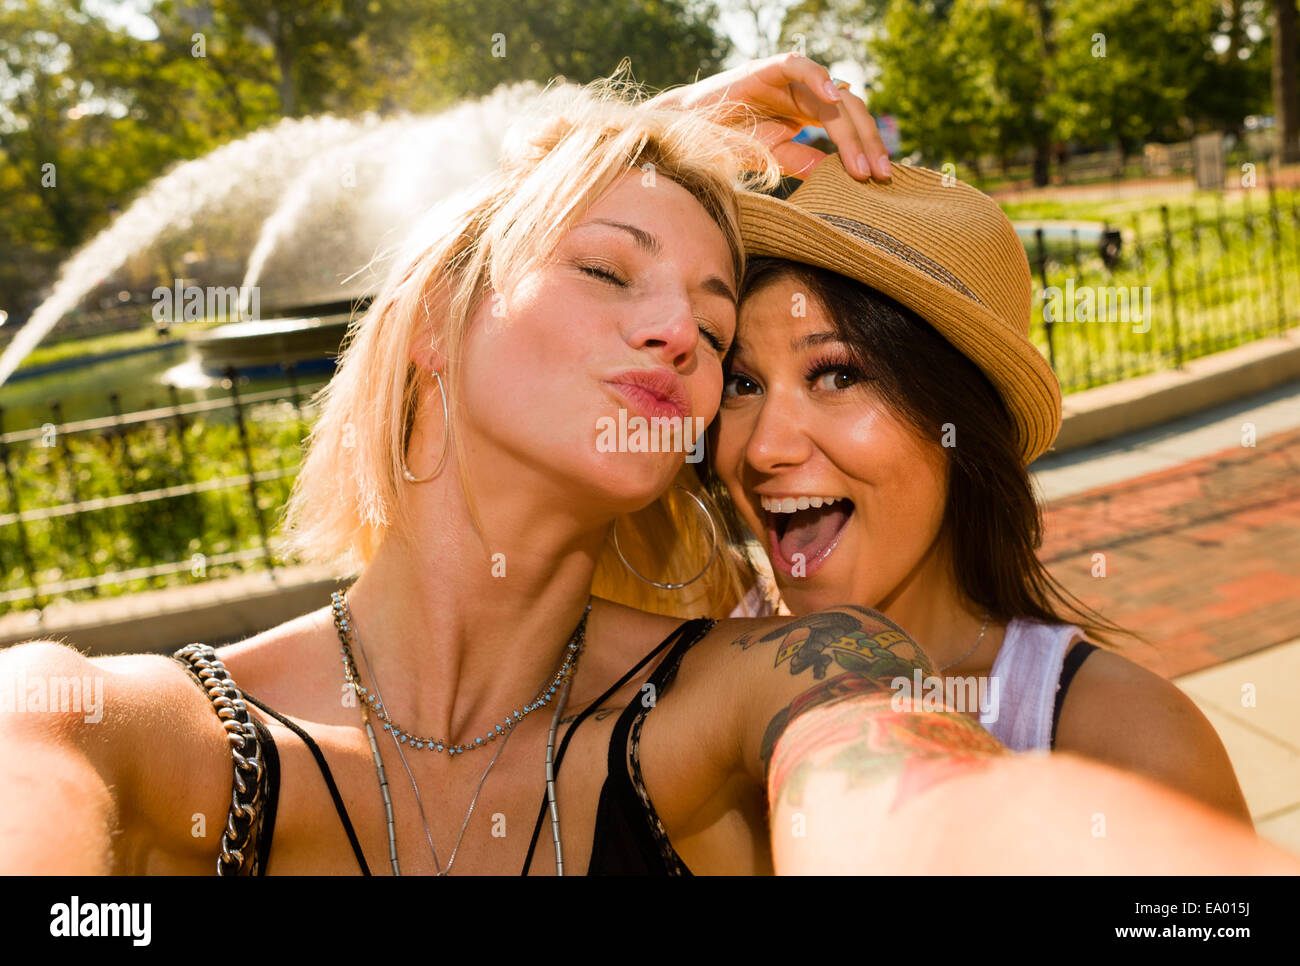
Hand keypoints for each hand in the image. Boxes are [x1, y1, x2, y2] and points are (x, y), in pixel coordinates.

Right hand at [648, 52, 889, 182]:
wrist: (686, 130)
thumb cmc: (726, 142)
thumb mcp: (772, 157)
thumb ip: (803, 161)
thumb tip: (835, 176)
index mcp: (807, 112)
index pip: (849, 124)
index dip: (867, 148)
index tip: (880, 179)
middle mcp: (803, 93)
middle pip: (849, 110)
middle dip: (868, 142)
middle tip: (880, 175)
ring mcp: (787, 80)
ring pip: (832, 94)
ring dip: (851, 127)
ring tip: (861, 161)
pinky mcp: (765, 69)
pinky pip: (798, 65)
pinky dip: (818, 78)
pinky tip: (835, 97)